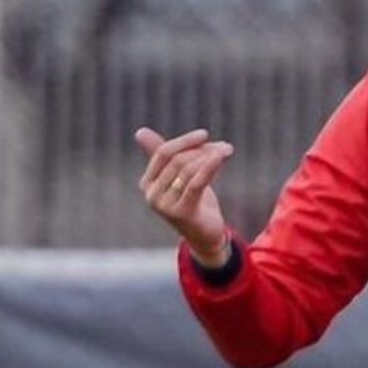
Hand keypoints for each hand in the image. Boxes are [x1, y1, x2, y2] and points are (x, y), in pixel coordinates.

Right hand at [135, 127, 234, 267]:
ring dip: (211, 156)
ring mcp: (164, 205)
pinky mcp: (182, 212)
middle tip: (224, 147)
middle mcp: (151, 195)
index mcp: (147, 183)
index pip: (163, 153)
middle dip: (202, 150)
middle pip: (178, 160)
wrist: (205, 235)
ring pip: (188, 169)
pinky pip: (196, 182)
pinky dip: (210, 166)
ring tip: (227, 150)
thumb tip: (140, 132)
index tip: (204, 134)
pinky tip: (222, 156)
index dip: (185, 141)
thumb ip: (166, 155)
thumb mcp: (179, 176)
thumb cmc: (193, 201)